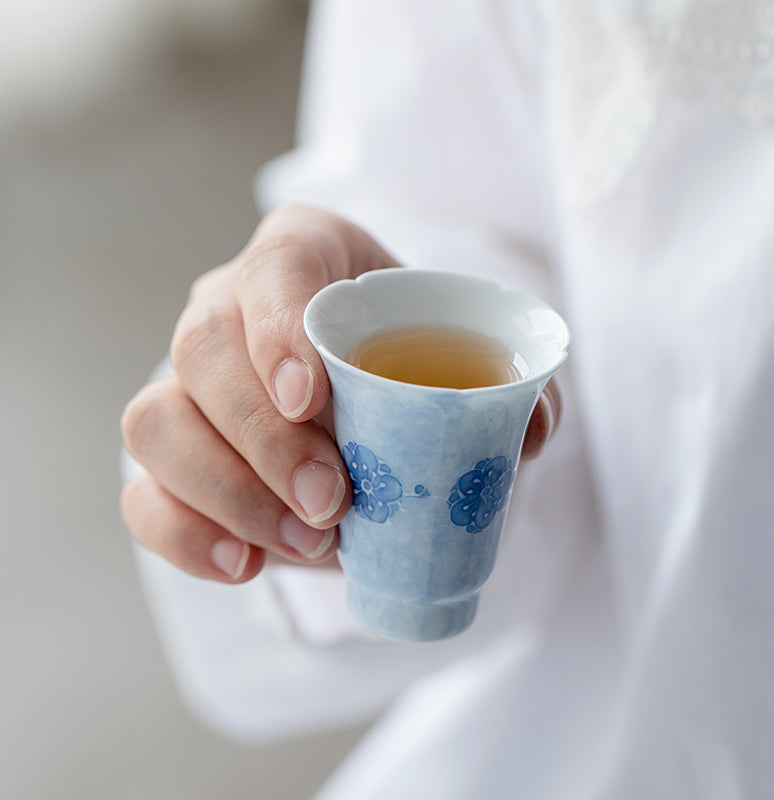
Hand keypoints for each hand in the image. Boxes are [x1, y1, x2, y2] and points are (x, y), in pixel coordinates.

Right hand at [121, 205, 560, 582]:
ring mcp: (188, 382)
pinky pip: (142, 493)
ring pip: (155, 423)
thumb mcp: (463, 354)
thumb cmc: (411, 358)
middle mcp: (229, 309)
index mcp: (304, 258)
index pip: (274, 266)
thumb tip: (525, 433)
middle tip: (332, 503)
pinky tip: (245, 565)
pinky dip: (187, 536)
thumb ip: (504, 388)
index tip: (311, 401)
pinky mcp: (173, 455)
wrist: (365, 393)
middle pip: (201, 350)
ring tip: (307, 542)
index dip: (278, 327)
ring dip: (226, 494)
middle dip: (263, 439)